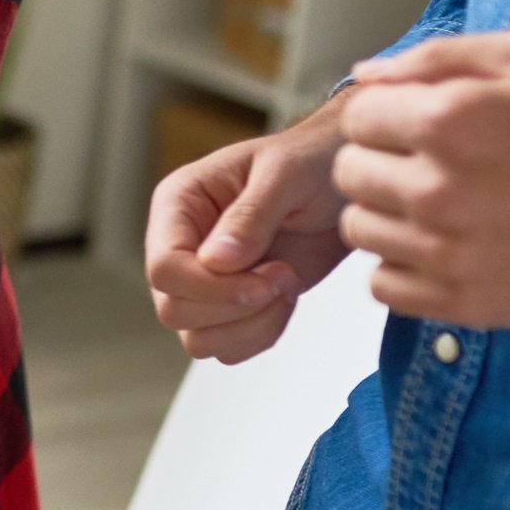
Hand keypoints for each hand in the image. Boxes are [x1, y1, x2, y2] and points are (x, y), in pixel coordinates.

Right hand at [145, 108, 353, 363]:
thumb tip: (214, 261)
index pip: (164, 267)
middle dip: (236, 306)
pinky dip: (261, 335)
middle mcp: (181, 246)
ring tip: (287, 284)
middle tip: (284, 275)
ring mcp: (202, 281)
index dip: (210, 286)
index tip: (266, 280)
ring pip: (198, 338)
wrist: (345, 187)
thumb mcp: (285, 174)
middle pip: (173, 309)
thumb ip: (250, 215)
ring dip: (251, 324)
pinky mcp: (230, 306)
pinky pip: (227, 348)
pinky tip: (286, 298)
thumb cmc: (314, 162)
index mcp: (179, 205)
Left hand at [334, 31, 509, 326]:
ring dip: (388, 214)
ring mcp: (446, 251)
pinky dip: (403, 266)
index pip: (357, 118)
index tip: (418, 125)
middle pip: (350, 175)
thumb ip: (439, 57)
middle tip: (432, 164)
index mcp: (449, 119)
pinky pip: (381, 285)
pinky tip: (445, 246)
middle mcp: (438, 187)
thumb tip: (364, 74)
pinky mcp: (460, 302)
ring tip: (442, 205)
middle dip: (381, 162)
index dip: (385, 116)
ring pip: (359, 229)